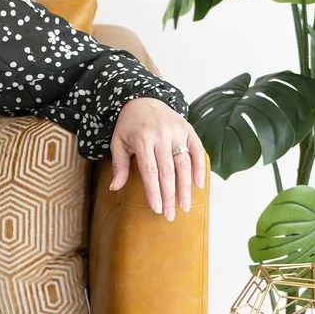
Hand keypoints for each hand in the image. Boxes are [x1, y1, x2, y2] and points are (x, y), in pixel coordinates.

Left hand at [108, 98, 205, 218]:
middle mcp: (161, 135)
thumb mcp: (118, 142)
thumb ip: (119, 165)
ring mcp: (177, 132)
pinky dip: (199, 167)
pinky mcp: (188, 129)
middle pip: (168, 171)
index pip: (150, 171)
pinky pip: (197, 150)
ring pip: (183, 164)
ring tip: (185, 205)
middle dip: (170, 196)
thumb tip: (115, 188)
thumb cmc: (128, 125)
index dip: (154, 192)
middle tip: (171, 215)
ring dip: (185, 187)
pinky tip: (199, 184)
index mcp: (143, 139)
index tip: (157, 209)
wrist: (143, 98)